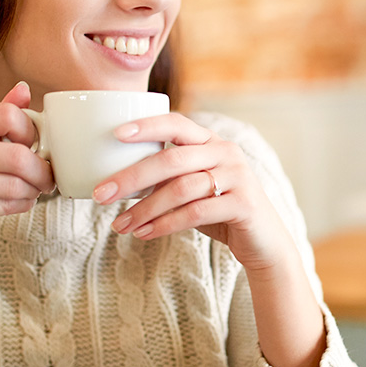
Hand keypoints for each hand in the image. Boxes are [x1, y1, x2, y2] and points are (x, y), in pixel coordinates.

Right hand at [0, 81, 56, 257]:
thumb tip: (24, 89)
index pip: (7, 115)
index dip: (31, 131)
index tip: (35, 144)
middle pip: (17, 156)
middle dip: (42, 170)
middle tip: (47, 177)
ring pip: (15, 185)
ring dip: (34, 190)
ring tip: (34, 190)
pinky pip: (5, 205)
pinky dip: (21, 205)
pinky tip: (19, 201)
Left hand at [93, 113, 298, 272]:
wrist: (264, 242)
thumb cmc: (219, 212)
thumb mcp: (192, 189)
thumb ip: (167, 178)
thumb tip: (116, 180)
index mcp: (212, 141)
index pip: (177, 123)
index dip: (146, 126)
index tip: (115, 134)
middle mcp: (227, 153)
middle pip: (172, 159)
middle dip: (131, 177)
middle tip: (101, 194)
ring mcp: (238, 177)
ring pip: (180, 189)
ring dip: (144, 209)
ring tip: (119, 225)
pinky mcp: (243, 204)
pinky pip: (195, 213)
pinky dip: (164, 224)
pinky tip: (144, 233)